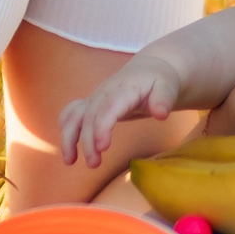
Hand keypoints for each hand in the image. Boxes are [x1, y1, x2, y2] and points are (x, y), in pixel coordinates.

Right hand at [58, 55, 185, 168]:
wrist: (150, 69)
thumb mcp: (168, 87)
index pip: (108, 108)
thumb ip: (164, 99)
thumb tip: (161, 114)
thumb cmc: (161, 81)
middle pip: (90, 116)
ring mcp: (96, 97)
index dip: (102, 127)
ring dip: (68, 137)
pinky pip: (72, 113)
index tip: (102, 147)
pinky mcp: (92, 104)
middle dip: (88, 141)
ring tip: (69, 161)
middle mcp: (105, 92)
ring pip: (74, 115)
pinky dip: (66, 129)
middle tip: (94, 164)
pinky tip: (69, 149)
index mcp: (124, 89)